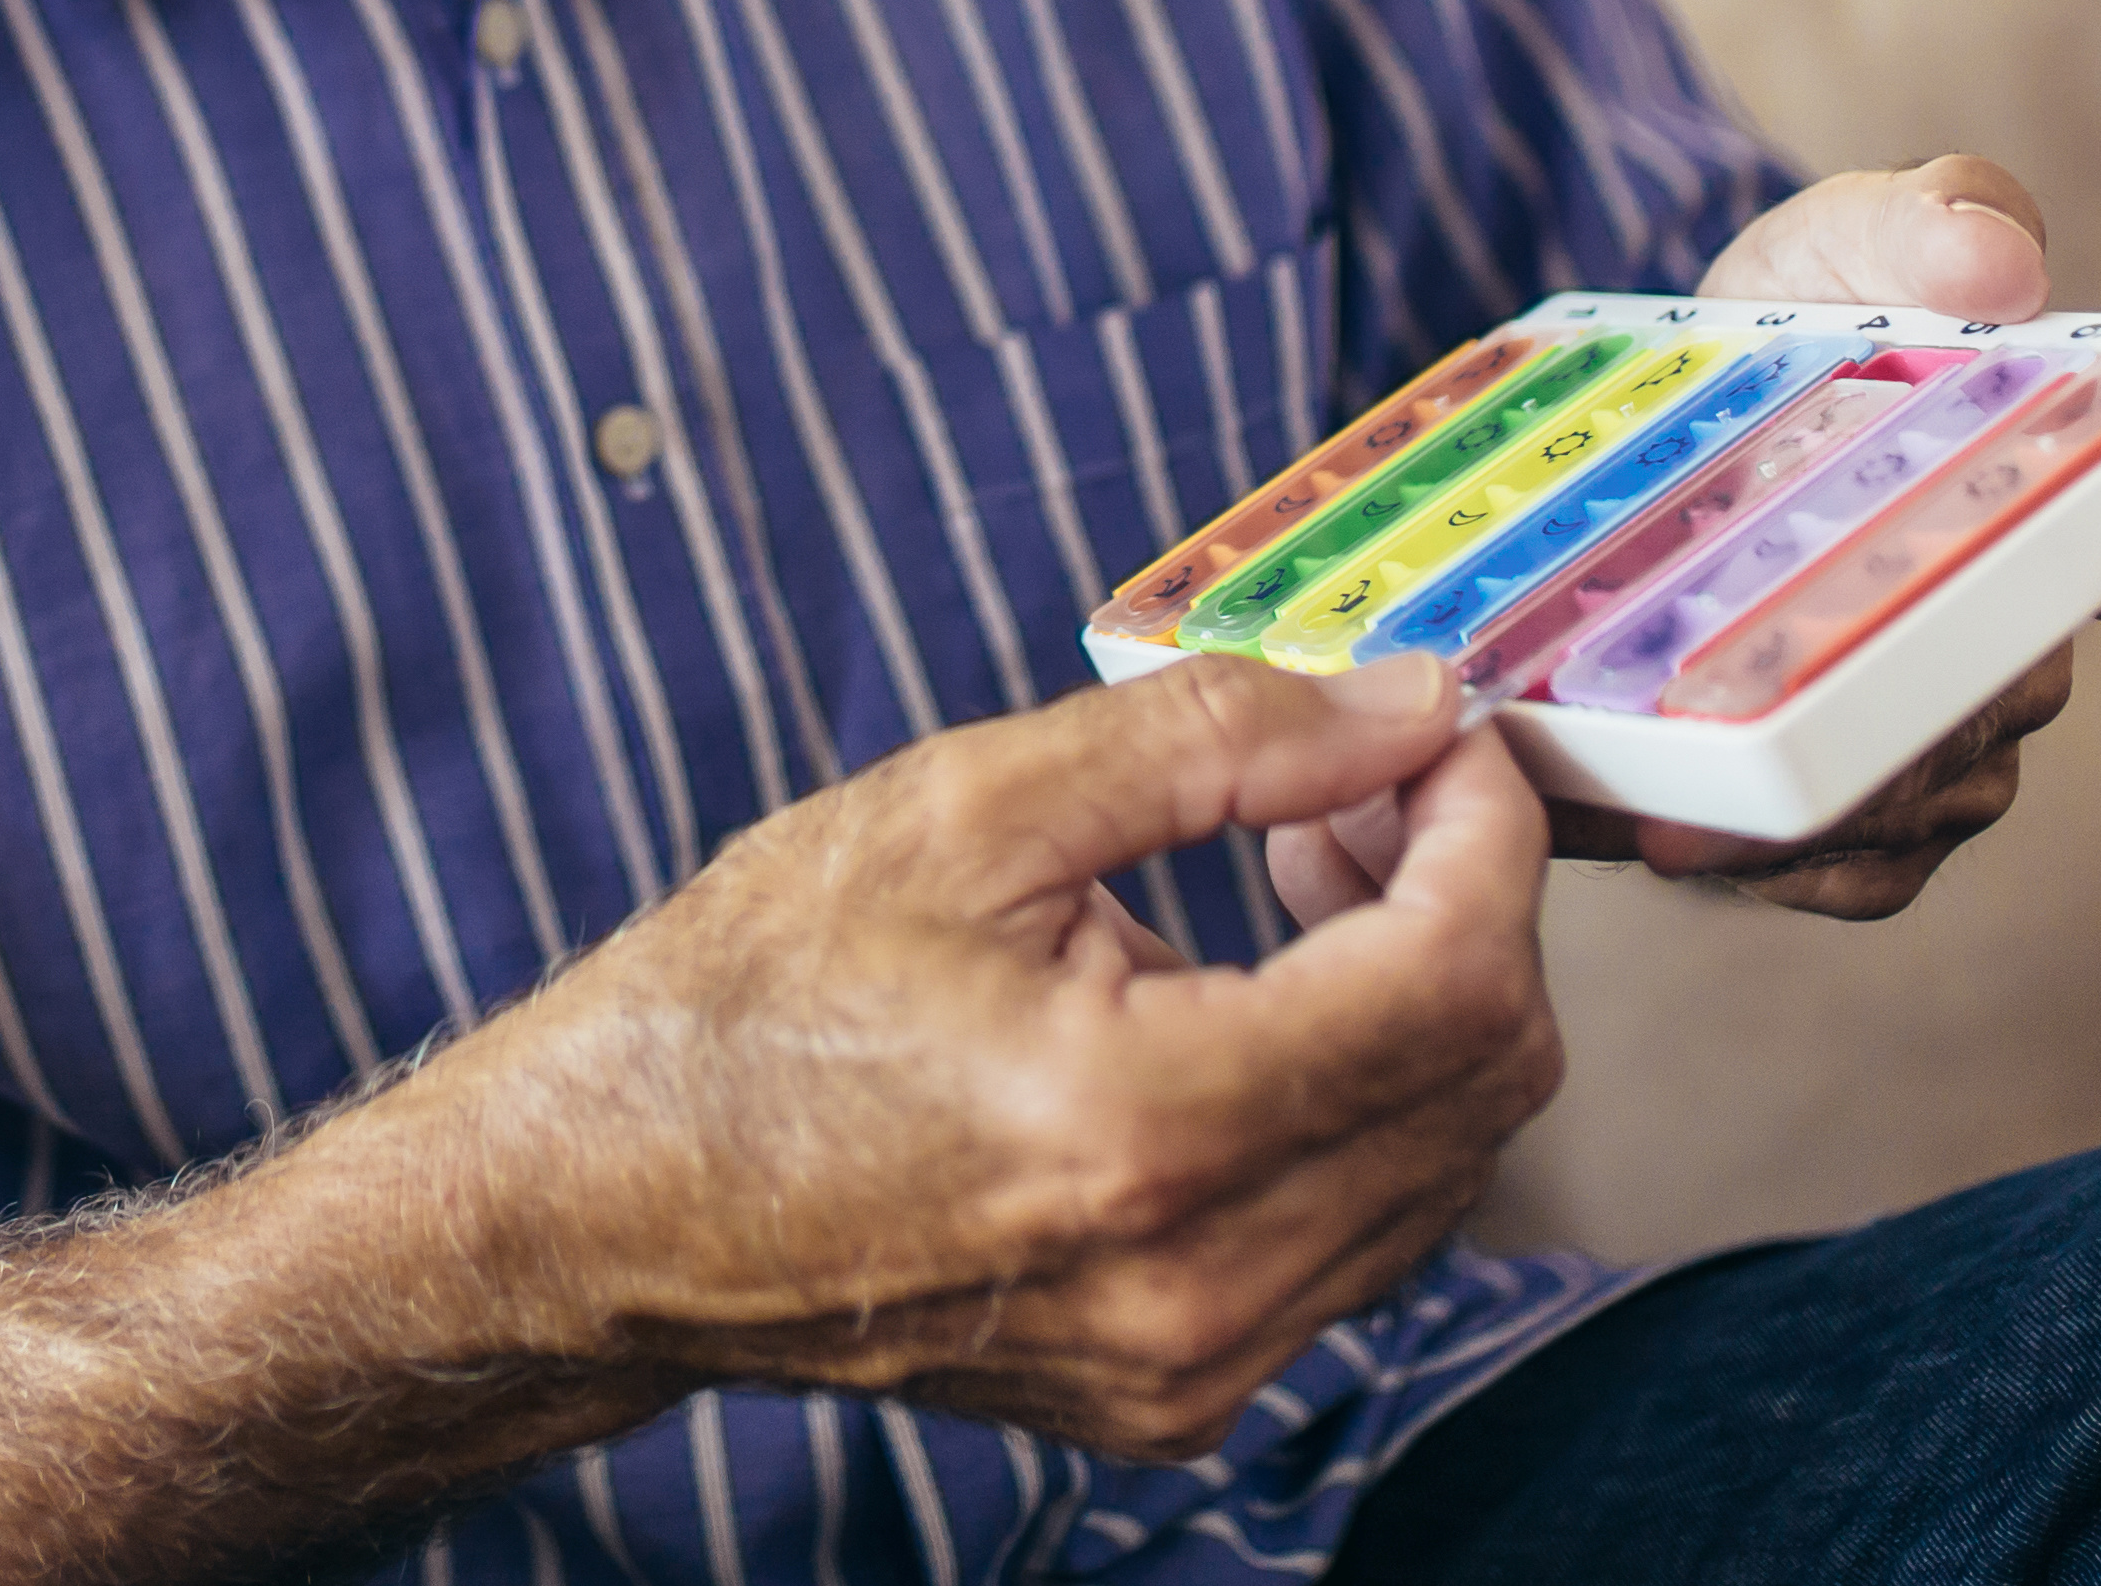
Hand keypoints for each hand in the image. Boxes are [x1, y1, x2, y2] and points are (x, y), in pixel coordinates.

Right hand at [359, 654, 1560, 1462]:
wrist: (617, 1200)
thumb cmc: (756, 999)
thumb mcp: (966, 807)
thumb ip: (1214, 741)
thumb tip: (1405, 706)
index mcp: (1140, 1127)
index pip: (1451, 983)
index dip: (1484, 834)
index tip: (1442, 740)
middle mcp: (1192, 1280)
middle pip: (1481, 1085)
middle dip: (1461, 904)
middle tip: (1359, 788)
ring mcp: (1194, 1364)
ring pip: (1441, 1169)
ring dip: (1414, 1005)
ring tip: (1290, 881)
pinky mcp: (1181, 1394)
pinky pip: (1363, 1240)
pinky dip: (1354, 1105)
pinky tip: (1246, 1006)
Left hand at [1539, 155, 2100, 920]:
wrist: (1642, 427)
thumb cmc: (1798, 314)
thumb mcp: (1847, 238)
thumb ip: (1930, 220)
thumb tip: (1998, 265)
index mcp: (2058, 484)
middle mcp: (2017, 619)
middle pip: (2019, 694)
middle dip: (1930, 698)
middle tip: (1803, 675)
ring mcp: (1936, 718)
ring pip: (1937, 797)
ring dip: (1838, 789)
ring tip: (1701, 758)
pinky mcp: (1846, 801)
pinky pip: (1862, 872)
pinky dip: (1786, 860)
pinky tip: (1692, 830)